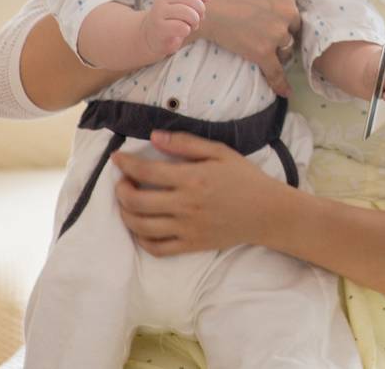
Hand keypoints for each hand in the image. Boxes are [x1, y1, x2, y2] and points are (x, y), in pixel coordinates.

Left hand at [108, 130, 284, 255]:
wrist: (268, 212)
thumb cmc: (245, 178)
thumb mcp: (220, 152)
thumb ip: (186, 143)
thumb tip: (154, 136)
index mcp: (193, 178)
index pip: (146, 171)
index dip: (126, 163)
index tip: (116, 157)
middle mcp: (186, 205)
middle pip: (136, 201)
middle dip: (121, 190)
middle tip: (122, 181)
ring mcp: (187, 228)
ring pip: (141, 226)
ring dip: (125, 214)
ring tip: (127, 203)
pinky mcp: (190, 245)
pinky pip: (156, 248)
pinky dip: (140, 240)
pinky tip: (140, 227)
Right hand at [141, 0, 211, 60]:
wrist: (151, 37)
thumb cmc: (172, 20)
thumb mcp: (185, 6)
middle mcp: (162, 0)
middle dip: (200, 8)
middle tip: (200, 17)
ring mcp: (159, 13)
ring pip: (186, 12)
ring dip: (195, 20)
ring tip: (192, 25)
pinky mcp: (159, 27)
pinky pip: (181, 26)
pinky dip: (187, 30)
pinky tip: (184, 31)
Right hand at [181, 0, 301, 95]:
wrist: (200, 7)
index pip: (293, 4)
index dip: (284, 13)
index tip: (276, 17)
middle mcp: (287, 9)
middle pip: (293, 26)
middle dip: (284, 31)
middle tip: (270, 34)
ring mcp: (276, 32)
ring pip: (287, 47)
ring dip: (280, 51)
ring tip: (269, 51)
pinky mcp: (263, 52)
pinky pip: (276, 71)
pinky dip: (281, 83)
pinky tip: (285, 92)